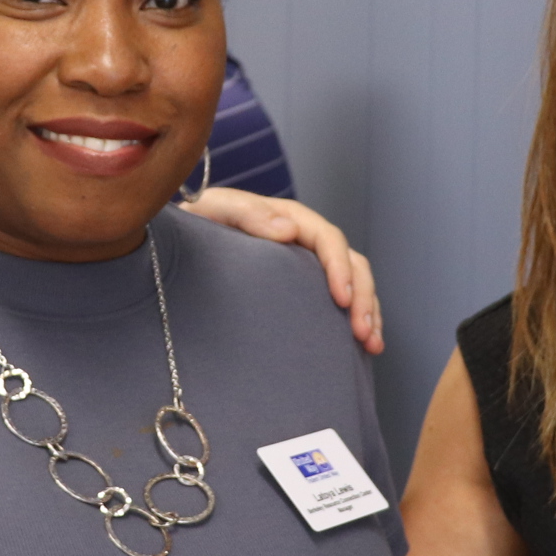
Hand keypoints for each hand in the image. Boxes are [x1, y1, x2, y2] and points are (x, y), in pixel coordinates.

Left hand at [177, 188, 383, 353]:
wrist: (183, 239)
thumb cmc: (199, 221)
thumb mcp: (216, 211)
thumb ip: (248, 215)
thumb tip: (289, 229)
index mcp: (291, 219)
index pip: (329, 240)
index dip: (340, 268)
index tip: (341, 299)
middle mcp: (307, 240)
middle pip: (352, 263)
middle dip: (363, 297)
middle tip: (363, 332)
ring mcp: (309, 264)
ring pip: (355, 283)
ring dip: (368, 312)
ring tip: (371, 343)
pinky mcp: (305, 286)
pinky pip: (342, 300)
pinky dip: (357, 319)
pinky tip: (363, 345)